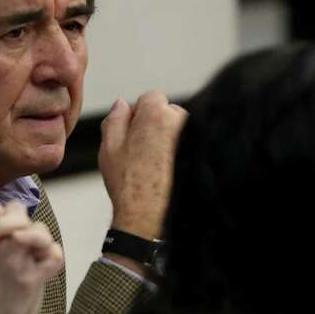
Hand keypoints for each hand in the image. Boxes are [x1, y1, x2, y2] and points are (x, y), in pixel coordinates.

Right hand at [99, 91, 186, 239]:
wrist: (151, 217)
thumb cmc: (129, 184)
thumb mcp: (109, 148)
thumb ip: (114, 119)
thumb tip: (122, 104)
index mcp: (156, 113)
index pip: (151, 97)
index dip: (140, 114)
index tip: (135, 133)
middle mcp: (182, 121)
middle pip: (169, 112)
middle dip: (158, 125)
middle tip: (146, 152)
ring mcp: (197, 138)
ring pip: (182, 130)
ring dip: (172, 140)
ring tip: (159, 166)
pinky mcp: (205, 155)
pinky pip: (193, 146)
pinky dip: (184, 154)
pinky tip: (171, 172)